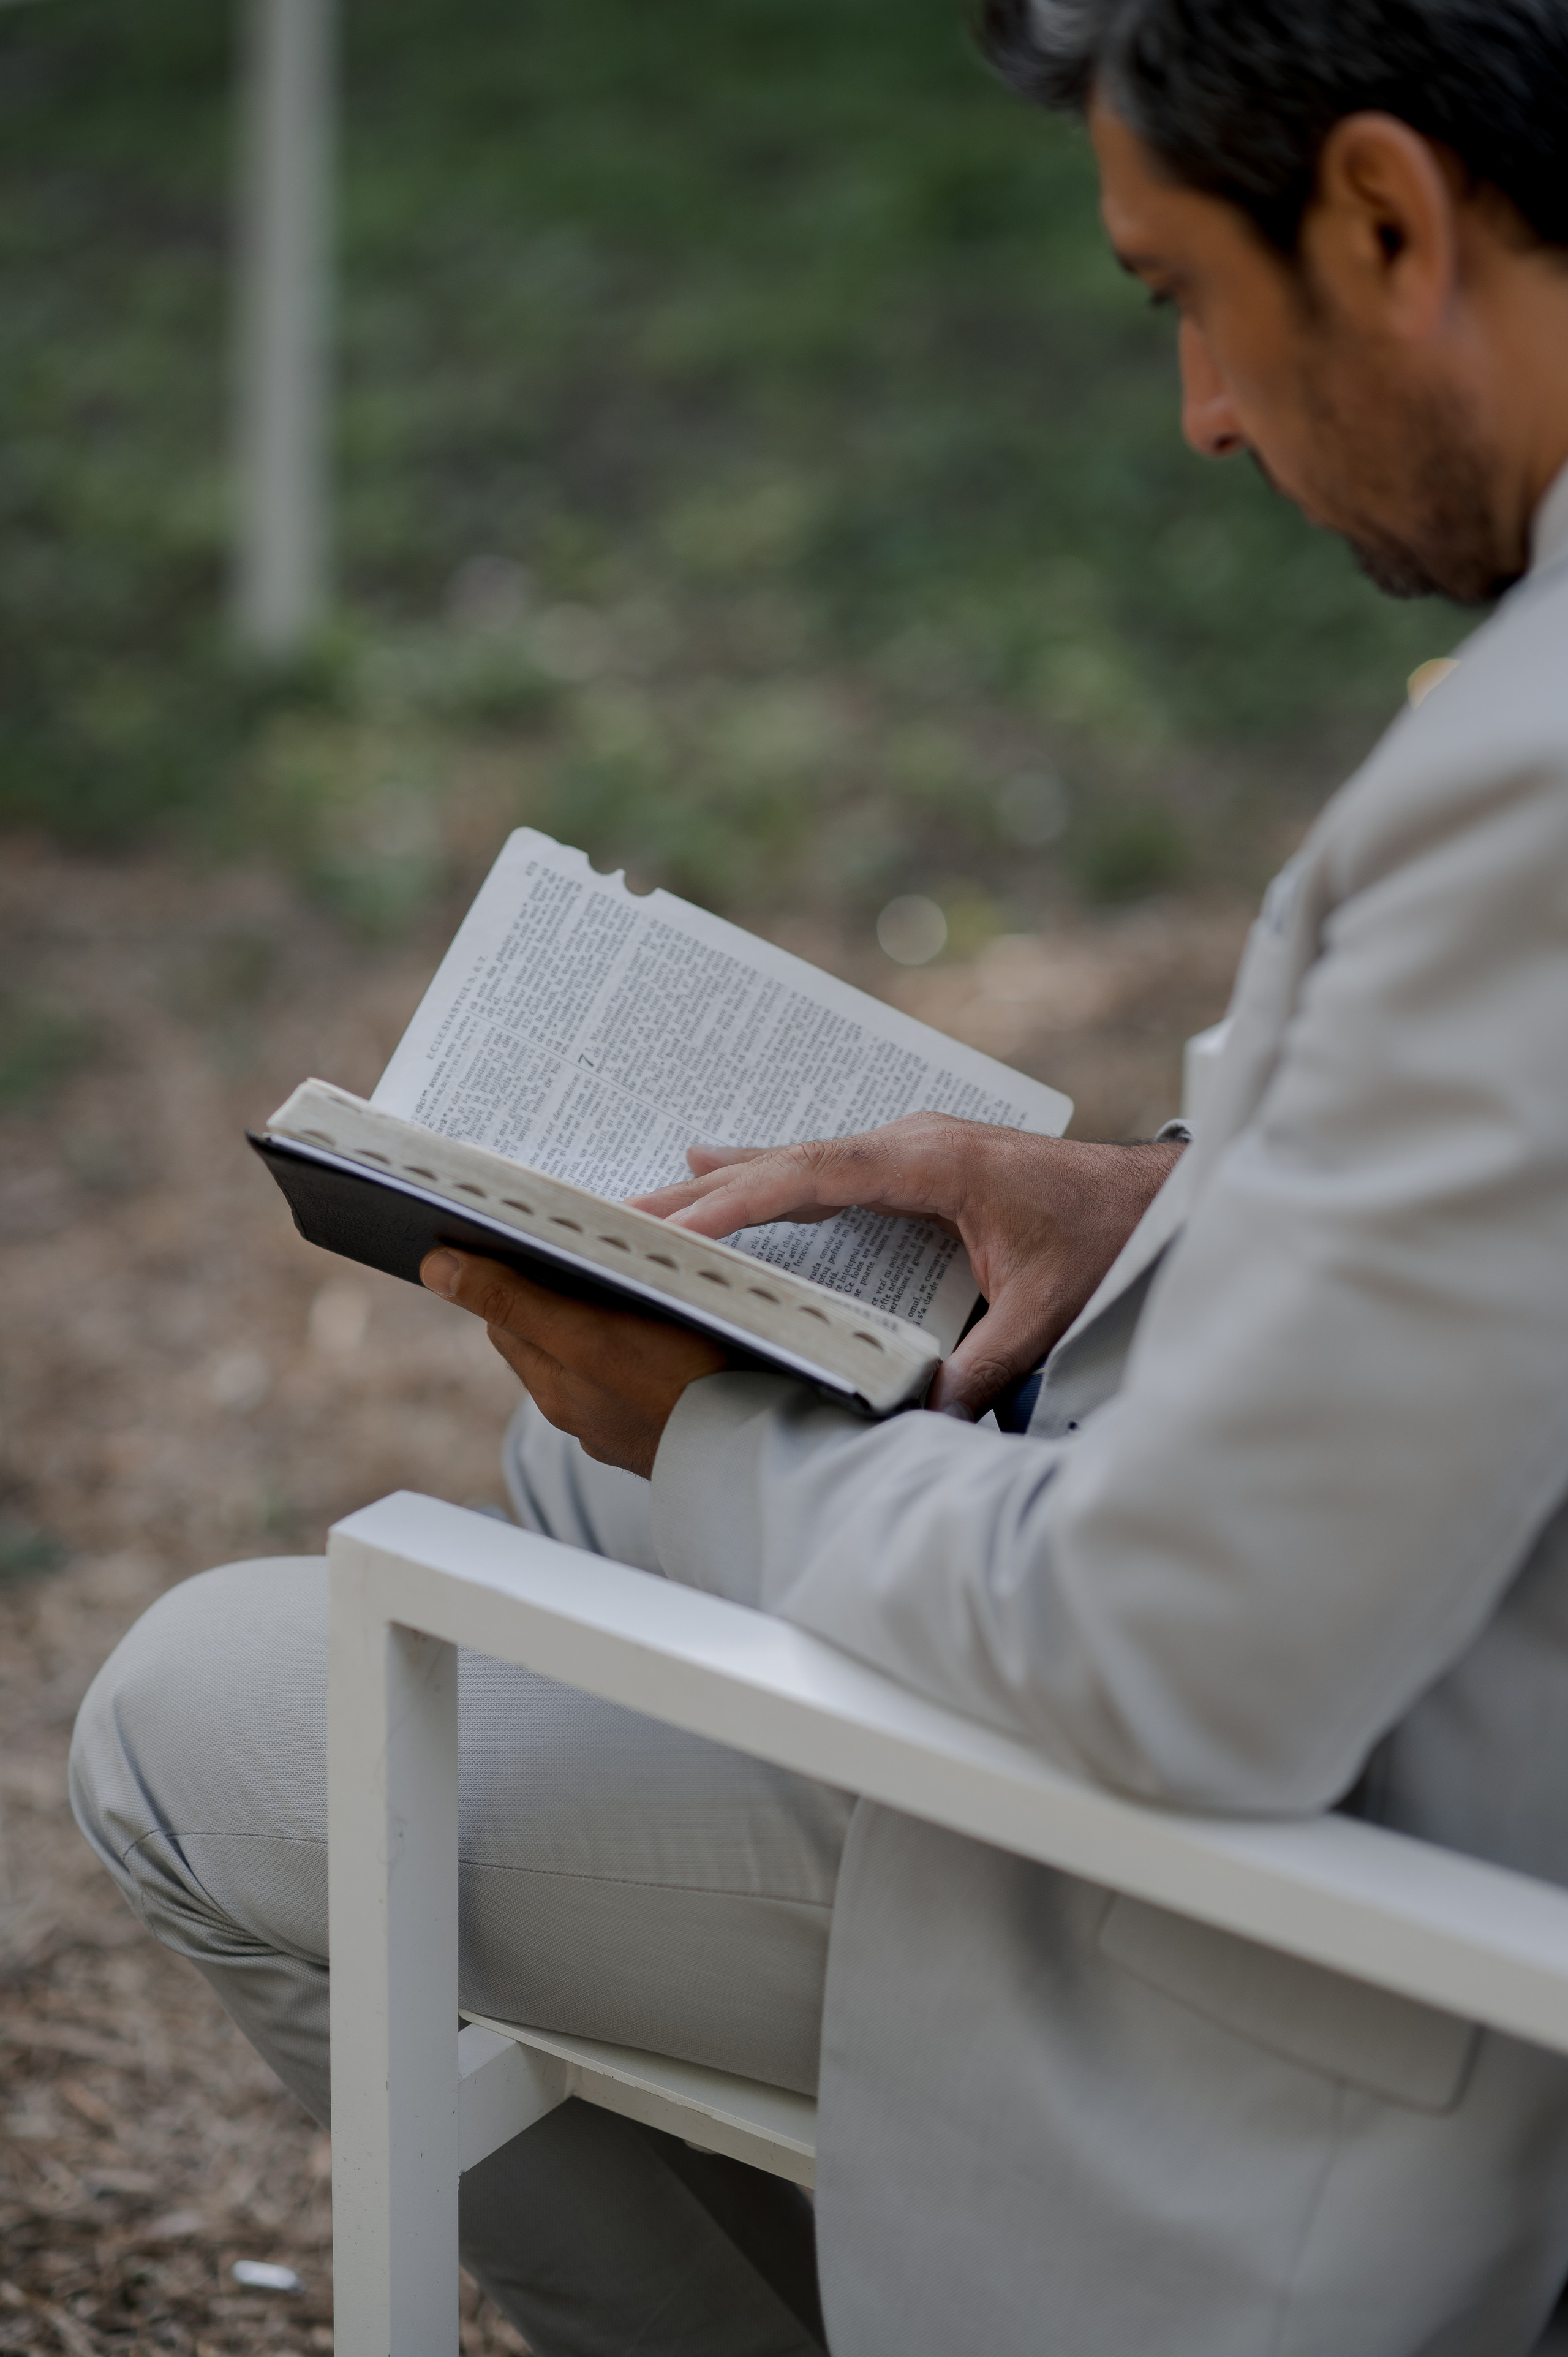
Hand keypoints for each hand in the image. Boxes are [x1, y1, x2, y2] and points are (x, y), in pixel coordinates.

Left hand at [420, 1249, 725, 1477]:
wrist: (761, 1447)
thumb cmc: (681, 1383)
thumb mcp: (587, 1331)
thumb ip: (514, 1298)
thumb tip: (435, 1269)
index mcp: (554, 1383)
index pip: (506, 1312)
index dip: (508, 1269)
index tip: (520, 1231)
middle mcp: (578, 1410)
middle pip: (542, 1333)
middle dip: (546, 1291)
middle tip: (570, 1247)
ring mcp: (620, 1424)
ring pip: (588, 1355)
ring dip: (592, 1320)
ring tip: (622, 1284)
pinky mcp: (659, 1430)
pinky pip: (630, 1379)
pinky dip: (631, 1351)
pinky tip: (662, 1337)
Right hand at [629, 1115, 1183, 1418]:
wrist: (1155, 1193)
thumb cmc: (1107, 1236)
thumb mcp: (1047, 1309)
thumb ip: (984, 1366)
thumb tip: (924, 1424)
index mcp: (934, 1162)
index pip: (815, 1174)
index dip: (743, 1197)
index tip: (680, 1222)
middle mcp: (911, 1144)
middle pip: (787, 1162)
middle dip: (703, 1190)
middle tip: (622, 1214)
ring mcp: (910, 1147)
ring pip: (797, 1161)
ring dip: (726, 1180)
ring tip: (647, 1198)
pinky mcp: (914, 1162)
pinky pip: (823, 1168)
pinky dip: (768, 1175)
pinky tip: (726, 1169)